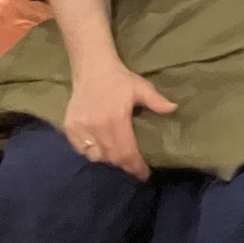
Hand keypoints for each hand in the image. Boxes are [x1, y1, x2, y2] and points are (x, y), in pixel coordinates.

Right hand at [62, 60, 174, 180]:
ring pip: (95, 156)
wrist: (92, 69)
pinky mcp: (69, 127)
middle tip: (134, 167)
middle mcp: (96, 127)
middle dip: (124, 165)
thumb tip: (174, 109)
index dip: (135, 166)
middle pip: (111, 157)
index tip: (143, 173)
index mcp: (115, 120)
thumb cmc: (120, 80)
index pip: (126, 152)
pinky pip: (81, 149)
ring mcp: (80, 129)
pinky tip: (101, 149)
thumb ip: (156, 101)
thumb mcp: (141, 87)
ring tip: (119, 158)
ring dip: (108, 160)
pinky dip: (92, 153)